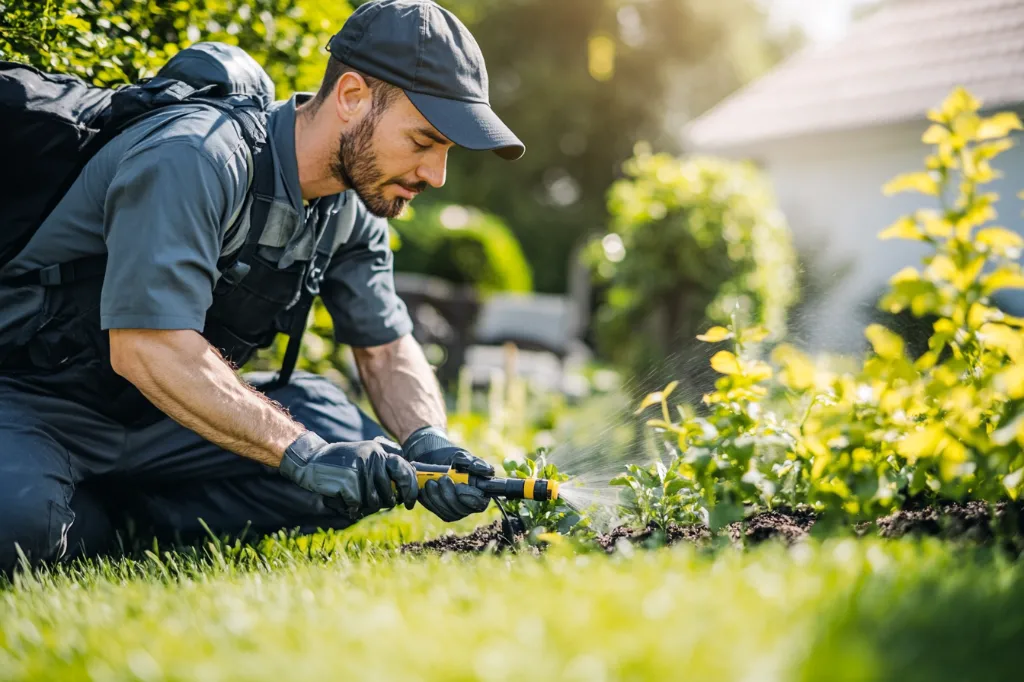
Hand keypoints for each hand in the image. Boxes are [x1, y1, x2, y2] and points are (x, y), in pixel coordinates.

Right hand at [280, 432, 417, 518]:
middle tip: (368, 501)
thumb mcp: (364, 458)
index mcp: (379, 451)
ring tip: (350, 495)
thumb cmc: (339, 464)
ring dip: (362, 506)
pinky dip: (349, 506)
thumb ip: (383, 469)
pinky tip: (340, 497)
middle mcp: (373, 457)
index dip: (410, 490)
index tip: (410, 503)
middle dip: (381, 504)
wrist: (310, 460)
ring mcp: (361, 468)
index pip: (405, 471)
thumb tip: (404, 491)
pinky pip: (357, 505)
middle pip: (389, 495)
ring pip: (373, 503)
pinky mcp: (349, 480)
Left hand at [403, 426, 492, 521]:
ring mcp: (456, 510)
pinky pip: (436, 510)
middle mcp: (470, 504)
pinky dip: (429, 499)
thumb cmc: (454, 459)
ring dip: (437, 497)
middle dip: (450, 495)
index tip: (459, 486)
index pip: (480, 503)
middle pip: (461, 510)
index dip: (470, 497)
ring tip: (431, 482)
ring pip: (447, 512)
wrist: (436, 461)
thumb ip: (475, 463)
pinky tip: (425, 488)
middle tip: (442, 479)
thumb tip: (486, 470)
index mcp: (481, 492)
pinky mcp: (443, 511)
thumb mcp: (463, 457)